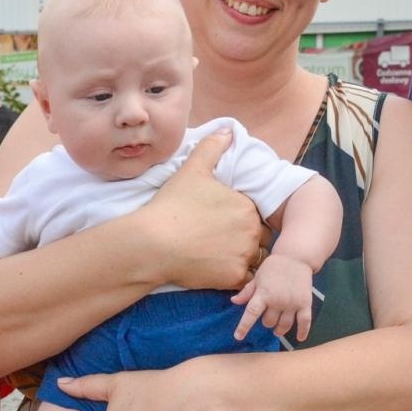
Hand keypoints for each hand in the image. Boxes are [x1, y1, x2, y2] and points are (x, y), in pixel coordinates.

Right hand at [140, 131, 264, 291]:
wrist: (152, 243)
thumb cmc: (171, 206)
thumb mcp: (192, 169)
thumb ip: (212, 147)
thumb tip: (228, 130)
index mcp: (246, 205)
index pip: (255, 214)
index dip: (240, 218)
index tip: (220, 221)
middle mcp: (252, 230)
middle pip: (259, 237)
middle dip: (246, 239)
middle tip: (218, 240)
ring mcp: (244, 255)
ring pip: (254, 259)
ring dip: (243, 258)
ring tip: (217, 255)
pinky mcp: (233, 277)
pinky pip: (246, 280)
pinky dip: (236, 277)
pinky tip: (216, 270)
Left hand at [232, 253, 313, 341]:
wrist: (295, 257)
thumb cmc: (273, 267)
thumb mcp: (258, 277)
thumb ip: (247, 292)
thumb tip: (233, 301)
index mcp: (263, 294)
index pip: (251, 313)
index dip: (244, 326)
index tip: (238, 337)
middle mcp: (277, 301)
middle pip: (268, 322)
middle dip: (266, 322)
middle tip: (268, 316)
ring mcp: (292, 303)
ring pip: (283, 325)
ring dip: (279, 329)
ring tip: (277, 330)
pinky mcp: (305, 303)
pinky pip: (304, 322)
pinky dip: (302, 332)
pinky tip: (300, 338)